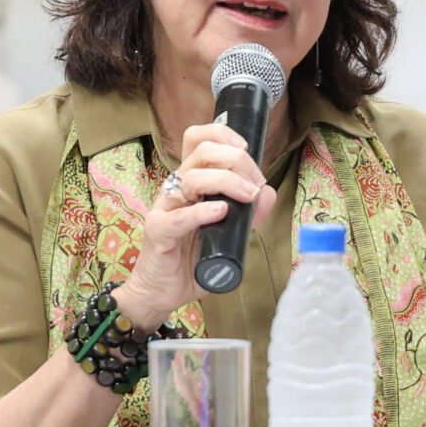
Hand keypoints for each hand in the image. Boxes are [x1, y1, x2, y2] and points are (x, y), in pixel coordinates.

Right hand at [115, 121, 275, 330]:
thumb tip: (267, 193)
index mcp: (189, 182)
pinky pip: (178, 217)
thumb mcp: (228, 235)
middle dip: (235, 160)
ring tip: (248, 196)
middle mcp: (175, 189)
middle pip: (201, 153)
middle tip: (256, 182)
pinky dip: (201, 212)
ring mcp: (164, 208)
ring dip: (226, 182)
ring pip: (191, 178)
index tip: (245, 146)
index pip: (197, 140)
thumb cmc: (191, 260)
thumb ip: (248, 216)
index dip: (221, 134)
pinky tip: (221, 212)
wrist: (161, 292)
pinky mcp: (158, 232)